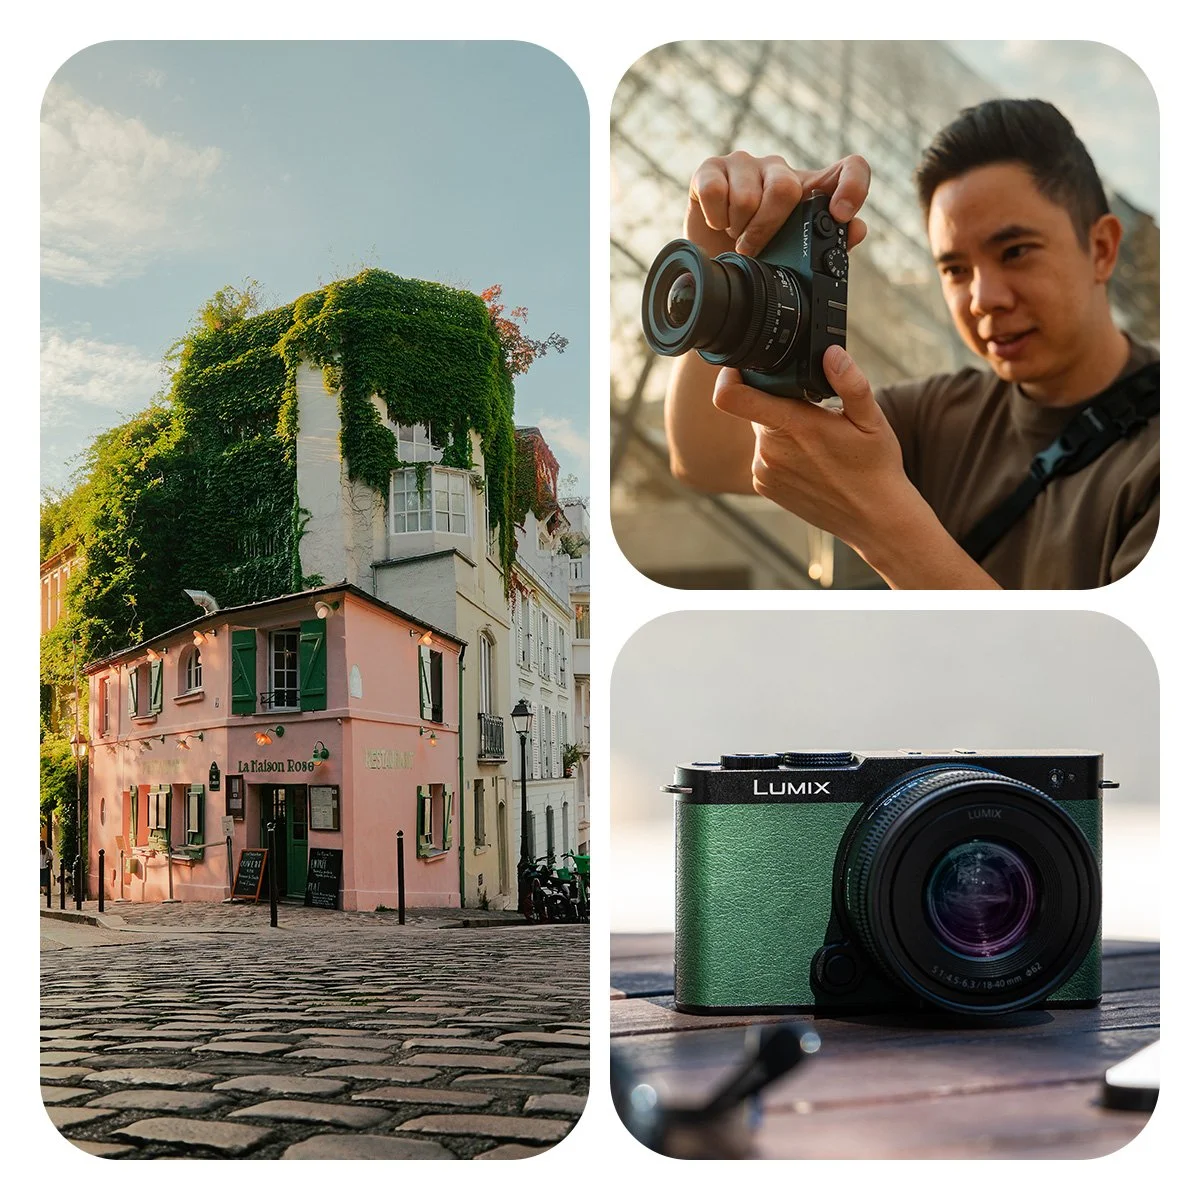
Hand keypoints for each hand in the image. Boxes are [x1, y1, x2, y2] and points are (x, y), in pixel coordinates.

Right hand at [686, 151, 870, 257]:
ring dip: (736, 228)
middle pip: (784, 189)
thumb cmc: (756, 256)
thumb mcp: (792, 258)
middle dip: (765, 230)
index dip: (852, 187)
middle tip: (754, 248)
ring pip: (746, 197)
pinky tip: (716, 221)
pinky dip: (714, 217)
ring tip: (734, 234)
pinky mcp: (711, 168)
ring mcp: (745, 165)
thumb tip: (857, 229)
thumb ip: (827, 246)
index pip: (850, 169)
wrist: (710, 260)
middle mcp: (780, 171)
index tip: (840, 215)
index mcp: (810, 190)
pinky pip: (714, 191)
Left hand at [712, 346, 917, 555]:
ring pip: (761, 432)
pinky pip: (763, 456)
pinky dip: (780, 452)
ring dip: (780, 429)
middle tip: (812, 411)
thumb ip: (850, 383)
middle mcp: (770, 450)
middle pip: (755, 408)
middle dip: (777, 402)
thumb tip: (830, 353)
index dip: (730, 376)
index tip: (743, 367)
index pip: (734, 397)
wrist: (873, 519)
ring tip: (816, 442)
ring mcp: (764, 471)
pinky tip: (809, 461)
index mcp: (793, 426)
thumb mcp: (872, 420)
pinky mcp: (764, 486)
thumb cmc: (875, 467)